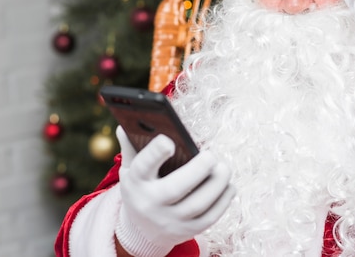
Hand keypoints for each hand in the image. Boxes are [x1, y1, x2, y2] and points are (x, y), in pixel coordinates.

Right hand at [115, 126, 234, 256]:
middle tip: (211, 155)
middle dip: (197, 170)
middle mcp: (151, 203)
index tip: (169, 140)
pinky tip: (228, 185)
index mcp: (136, 182)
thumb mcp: (130, 169)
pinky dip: (223, 200)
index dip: (155, 154)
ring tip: (224, 167)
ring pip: (197, 204)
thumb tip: (125, 124)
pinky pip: (210, 217)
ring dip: (216, 184)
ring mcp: (170, 220)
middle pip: (175, 188)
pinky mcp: (188, 230)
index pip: (143, 167)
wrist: (142, 230)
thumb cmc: (141, 188)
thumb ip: (131, 146)